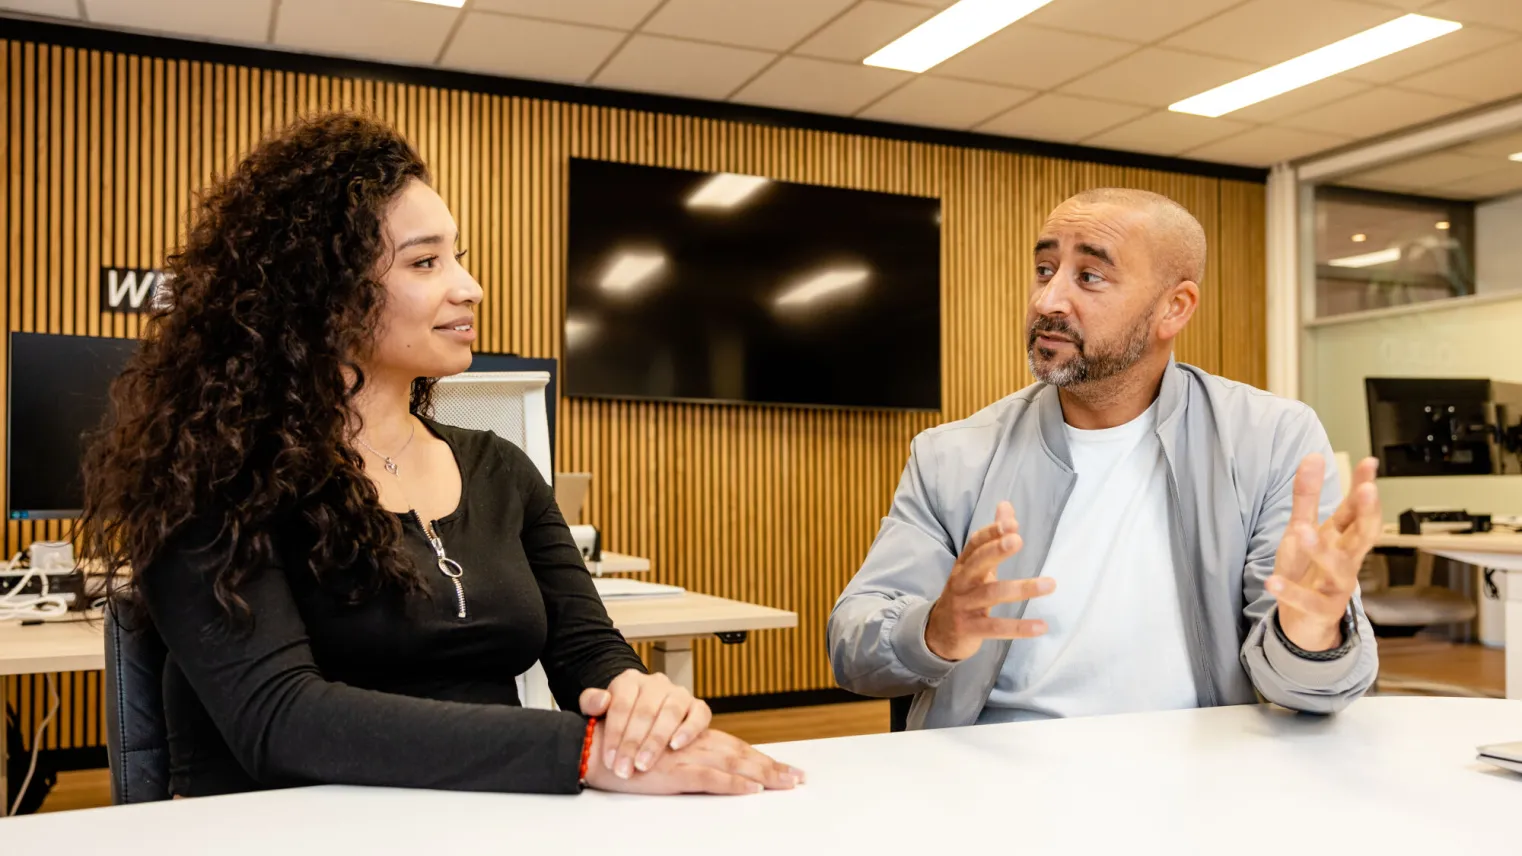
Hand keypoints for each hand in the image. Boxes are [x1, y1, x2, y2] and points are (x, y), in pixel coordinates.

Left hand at [579, 669, 710, 778]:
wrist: (643, 715)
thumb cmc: (619, 717)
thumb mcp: (598, 709)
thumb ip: (591, 703)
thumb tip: (601, 702)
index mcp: (629, 681)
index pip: (620, 705)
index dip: (614, 734)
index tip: (609, 760)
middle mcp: (656, 683)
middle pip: (645, 711)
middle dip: (633, 744)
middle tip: (625, 769)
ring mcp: (679, 693)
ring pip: (671, 712)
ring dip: (656, 741)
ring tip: (644, 765)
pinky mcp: (698, 706)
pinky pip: (699, 715)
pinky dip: (689, 730)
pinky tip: (676, 746)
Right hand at [582, 725, 802, 795]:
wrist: (596, 748)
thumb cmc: (624, 750)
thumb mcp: (658, 749)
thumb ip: (681, 752)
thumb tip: (706, 764)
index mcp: (692, 737)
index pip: (735, 746)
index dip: (761, 758)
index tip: (785, 769)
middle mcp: (695, 742)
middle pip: (743, 753)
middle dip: (772, 767)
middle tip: (798, 778)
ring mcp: (687, 756)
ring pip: (735, 763)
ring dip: (763, 774)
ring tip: (787, 784)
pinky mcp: (676, 771)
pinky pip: (711, 778)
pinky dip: (733, 784)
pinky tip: (752, 789)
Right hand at [924, 501, 1054, 661]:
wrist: (938, 633)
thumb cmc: (965, 594)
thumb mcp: (975, 566)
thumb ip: (992, 538)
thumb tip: (1005, 505)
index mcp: (964, 566)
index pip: (975, 544)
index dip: (991, 532)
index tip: (1013, 523)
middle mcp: (961, 583)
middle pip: (977, 564)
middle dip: (996, 551)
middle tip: (1017, 540)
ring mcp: (963, 606)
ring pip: (991, 595)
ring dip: (1021, 589)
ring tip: (1050, 584)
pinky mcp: (969, 629)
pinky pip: (996, 627)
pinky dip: (1019, 628)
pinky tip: (1041, 626)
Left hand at [1267, 454, 1381, 651]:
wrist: (1303, 621)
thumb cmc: (1307, 570)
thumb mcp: (1302, 529)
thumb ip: (1307, 496)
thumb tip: (1314, 456)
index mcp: (1342, 538)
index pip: (1356, 510)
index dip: (1363, 487)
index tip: (1369, 463)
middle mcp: (1346, 560)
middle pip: (1363, 536)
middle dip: (1367, 514)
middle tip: (1367, 491)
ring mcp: (1337, 586)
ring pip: (1338, 568)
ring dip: (1321, 550)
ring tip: (1302, 531)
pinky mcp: (1322, 610)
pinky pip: (1308, 601)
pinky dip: (1291, 592)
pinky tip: (1272, 582)